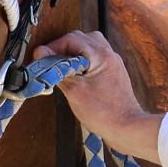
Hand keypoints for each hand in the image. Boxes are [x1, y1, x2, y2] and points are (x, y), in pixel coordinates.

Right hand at [33, 31, 161, 161]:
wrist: (126, 127)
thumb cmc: (103, 112)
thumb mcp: (74, 91)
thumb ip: (58, 70)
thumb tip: (42, 56)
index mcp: (101, 55)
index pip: (72, 39)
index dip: (53, 46)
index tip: (41, 57)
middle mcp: (109, 54)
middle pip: (81, 39)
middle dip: (63, 47)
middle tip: (50, 61)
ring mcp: (113, 63)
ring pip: (89, 46)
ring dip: (73, 53)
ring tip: (62, 66)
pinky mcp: (113, 72)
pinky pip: (96, 57)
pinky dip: (83, 60)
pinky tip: (75, 74)